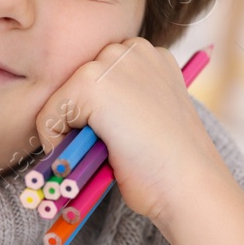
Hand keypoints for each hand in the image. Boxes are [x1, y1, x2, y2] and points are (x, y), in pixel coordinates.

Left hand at [35, 38, 243, 244]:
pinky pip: (48, 116)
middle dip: (73, 130)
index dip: (86, 122)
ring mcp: (114, 62)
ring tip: (108, 166)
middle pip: (67, 88)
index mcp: (150, 56)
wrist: (194, 197)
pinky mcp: (94, 83)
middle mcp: (134, 47)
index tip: (112, 154)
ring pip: (55, 103)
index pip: (87, 80)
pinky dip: (59, 146)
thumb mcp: (148, 135)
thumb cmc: (175, 181)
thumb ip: (122, 114)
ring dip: (68, 141)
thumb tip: (84, 126)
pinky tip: (99, 162)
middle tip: (108, 165)